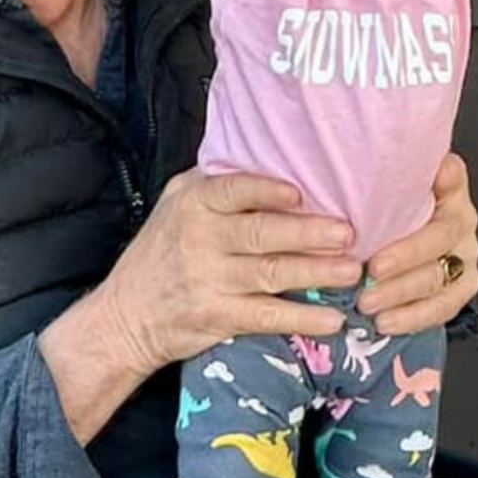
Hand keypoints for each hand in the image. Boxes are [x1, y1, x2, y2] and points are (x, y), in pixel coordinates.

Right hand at [83, 169, 360, 380]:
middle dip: (309, 234)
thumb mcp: (177, 203)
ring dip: (316, 273)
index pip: (235, 189)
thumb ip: (217, 183)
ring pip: (271, 273)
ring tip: (352, 271)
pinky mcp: (216, 317)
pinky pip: (266, 316)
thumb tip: (274, 157)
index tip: (302, 194)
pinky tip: (332, 319)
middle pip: (262, 233)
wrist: (125, 315)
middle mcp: (200, 238)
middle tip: (349, 233)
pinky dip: (301, 319)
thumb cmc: (162, 250)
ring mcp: (208, 280)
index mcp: (194, 202)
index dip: (269, 191)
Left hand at [357, 153, 477, 335]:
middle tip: (370, 271)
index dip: (440, 185)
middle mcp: (462, 221)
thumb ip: (383, 171)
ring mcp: (465, 256)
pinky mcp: (463, 286)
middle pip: (438, 240)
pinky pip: (443, 307)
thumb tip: (365, 154)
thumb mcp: (384, 183)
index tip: (423, 190)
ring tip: (368, 303)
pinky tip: (387, 322)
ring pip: (438, 278)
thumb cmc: (389, 206)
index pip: (450, 181)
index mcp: (449, 189)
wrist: (404, 236)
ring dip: (401, 294)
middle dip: (403, 259)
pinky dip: (413, 317)